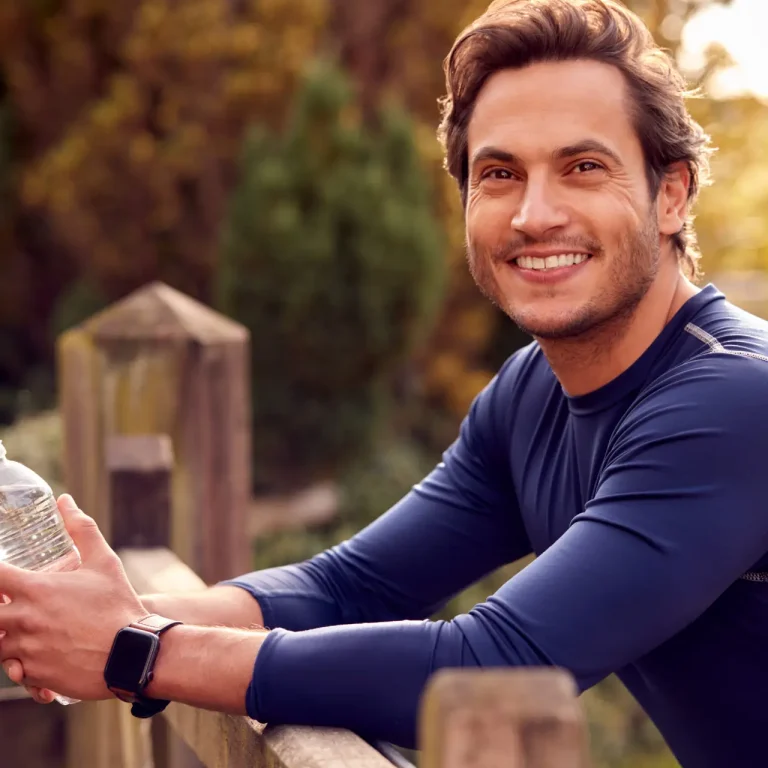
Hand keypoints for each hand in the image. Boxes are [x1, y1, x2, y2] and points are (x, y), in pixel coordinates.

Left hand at [0, 494, 146, 700]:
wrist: (132, 653)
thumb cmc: (117, 604)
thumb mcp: (103, 561)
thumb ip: (81, 529)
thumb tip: (65, 502)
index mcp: (36, 589)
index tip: (3, 573)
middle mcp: (24, 620)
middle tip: (11, 603)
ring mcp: (26, 651)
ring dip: (5, 635)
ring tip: (25, 629)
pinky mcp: (34, 675)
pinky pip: (13, 671)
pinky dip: (19, 664)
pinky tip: (37, 656)